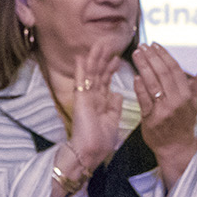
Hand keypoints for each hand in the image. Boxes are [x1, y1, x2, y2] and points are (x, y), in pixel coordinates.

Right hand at [65, 39, 124, 172]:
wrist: (90, 152)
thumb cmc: (100, 141)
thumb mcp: (112, 120)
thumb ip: (114, 106)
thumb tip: (117, 94)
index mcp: (100, 102)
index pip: (105, 81)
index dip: (110, 69)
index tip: (117, 57)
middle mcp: (92, 97)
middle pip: (98, 74)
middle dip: (103, 59)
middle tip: (107, 43)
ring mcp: (85, 97)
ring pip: (90, 74)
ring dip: (94, 58)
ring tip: (99, 44)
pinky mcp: (80, 100)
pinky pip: (81, 81)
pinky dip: (82, 69)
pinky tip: (82, 57)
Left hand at [132, 42, 196, 188]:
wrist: (176, 148)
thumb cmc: (184, 123)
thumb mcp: (196, 103)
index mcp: (187, 96)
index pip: (175, 70)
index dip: (165, 55)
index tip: (156, 44)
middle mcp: (176, 102)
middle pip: (163, 74)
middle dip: (152, 57)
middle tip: (143, 46)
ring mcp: (163, 110)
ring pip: (151, 83)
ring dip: (143, 66)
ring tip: (137, 54)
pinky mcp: (150, 119)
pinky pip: (143, 98)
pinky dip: (139, 86)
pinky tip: (135, 75)